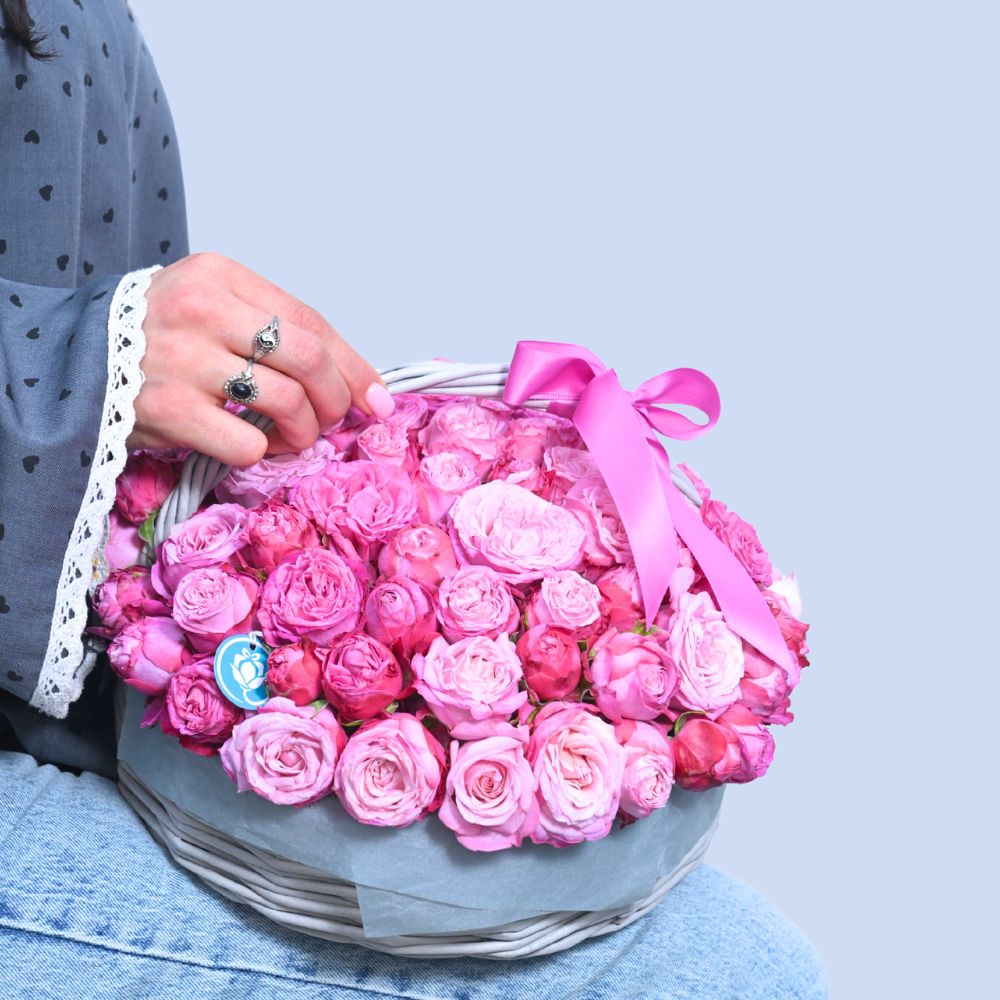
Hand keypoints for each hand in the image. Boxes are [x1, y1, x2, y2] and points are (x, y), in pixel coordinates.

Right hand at [125, 252, 393, 464]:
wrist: (75, 361)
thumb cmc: (159, 338)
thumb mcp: (212, 308)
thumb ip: (276, 330)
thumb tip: (360, 382)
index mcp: (220, 276)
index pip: (311, 321)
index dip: (353, 366)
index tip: (376, 398)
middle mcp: (201, 309)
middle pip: (308, 359)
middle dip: (335, 399)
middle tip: (331, 421)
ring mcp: (181, 359)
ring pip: (286, 401)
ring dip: (303, 432)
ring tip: (290, 437)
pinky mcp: (166, 409)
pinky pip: (247, 443)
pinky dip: (263, 453)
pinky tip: (251, 445)